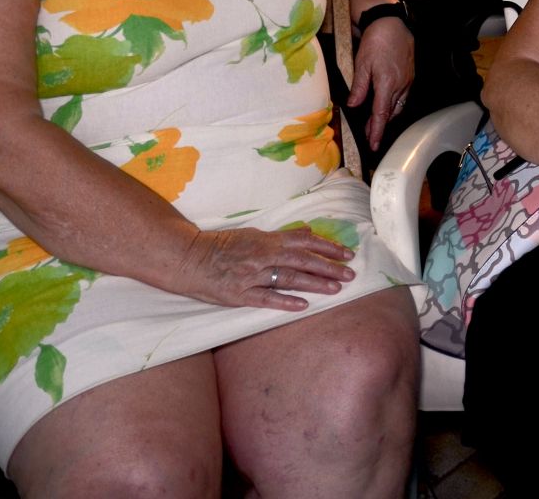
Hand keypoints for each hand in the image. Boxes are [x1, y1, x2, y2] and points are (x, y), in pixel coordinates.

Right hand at [173, 225, 355, 310]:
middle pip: (302, 260)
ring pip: (289, 278)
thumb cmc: (220, 245)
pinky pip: (266, 299)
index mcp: (266, 240)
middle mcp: (262, 256)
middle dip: (329, 266)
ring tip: (336, 288)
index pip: (304, 242)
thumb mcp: (252, 234)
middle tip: (350, 273)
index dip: (328, 247)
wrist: (188, 258)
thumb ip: (280, 236)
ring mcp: (251, 276)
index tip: (347, 253)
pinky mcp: (239, 295)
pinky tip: (303, 305)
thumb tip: (307, 233)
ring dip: (315, 283)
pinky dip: (285, 302)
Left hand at [348, 15, 413, 150]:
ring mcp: (407, 80)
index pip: (381, 114)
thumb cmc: (376, 41)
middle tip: (371, 135)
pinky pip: (403, 95)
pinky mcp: (410, 74)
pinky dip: (395, 103)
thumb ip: (359, 88)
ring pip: (399, 105)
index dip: (377, 131)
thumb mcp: (361, 64)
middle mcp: (400, 85)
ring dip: (389, 115)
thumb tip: (353, 106)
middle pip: (391, 112)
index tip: (373, 144)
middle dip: (381, 125)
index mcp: (387, 84)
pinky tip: (387, 102)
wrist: (392, 23)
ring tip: (377, 121)